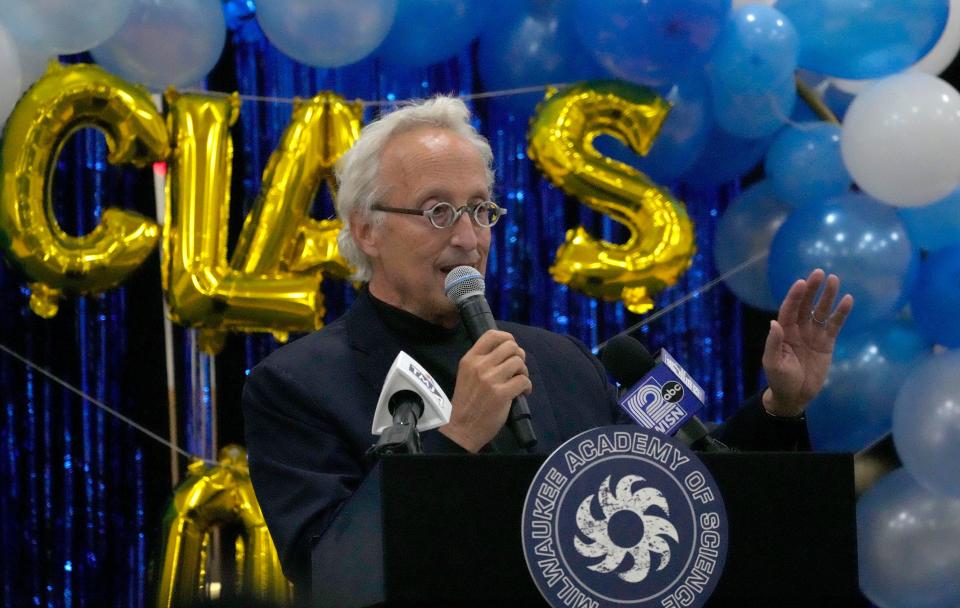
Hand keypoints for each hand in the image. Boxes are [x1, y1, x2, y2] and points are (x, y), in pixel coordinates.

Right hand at [441, 330, 532, 451]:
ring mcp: (491, 379)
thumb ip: (482, 361)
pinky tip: (522, 393)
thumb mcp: (467, 374)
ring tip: (519, 382)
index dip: (507, 337)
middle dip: (519, 356)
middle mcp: (480, 365)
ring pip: (519, 362)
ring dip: (524, 372)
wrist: (461, 428)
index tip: (511, 347)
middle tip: (517, 369)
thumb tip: (507, 352)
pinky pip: (524, 380)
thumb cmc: (466, 402)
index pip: (492, 335)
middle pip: (511, 346)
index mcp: (470, 359)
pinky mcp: (501, 394)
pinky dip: (527, 386)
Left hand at [761, 269, 853, 416]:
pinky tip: (848, 300)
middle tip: (819, 272)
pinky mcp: (827, 342)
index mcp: (784, 331)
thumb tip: (774, 323)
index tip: (801, 282)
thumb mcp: (773, 363)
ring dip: (827, 296)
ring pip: (821, 311)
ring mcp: (813, 334)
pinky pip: (834, 324)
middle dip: (811, 289)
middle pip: (806, 305)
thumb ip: (774, 343)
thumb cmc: (780, 379)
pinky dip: (841, 313)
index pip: (789, 309)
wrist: (795, 396)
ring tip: (834, 279)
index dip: (795, 296)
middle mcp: (798, 329)